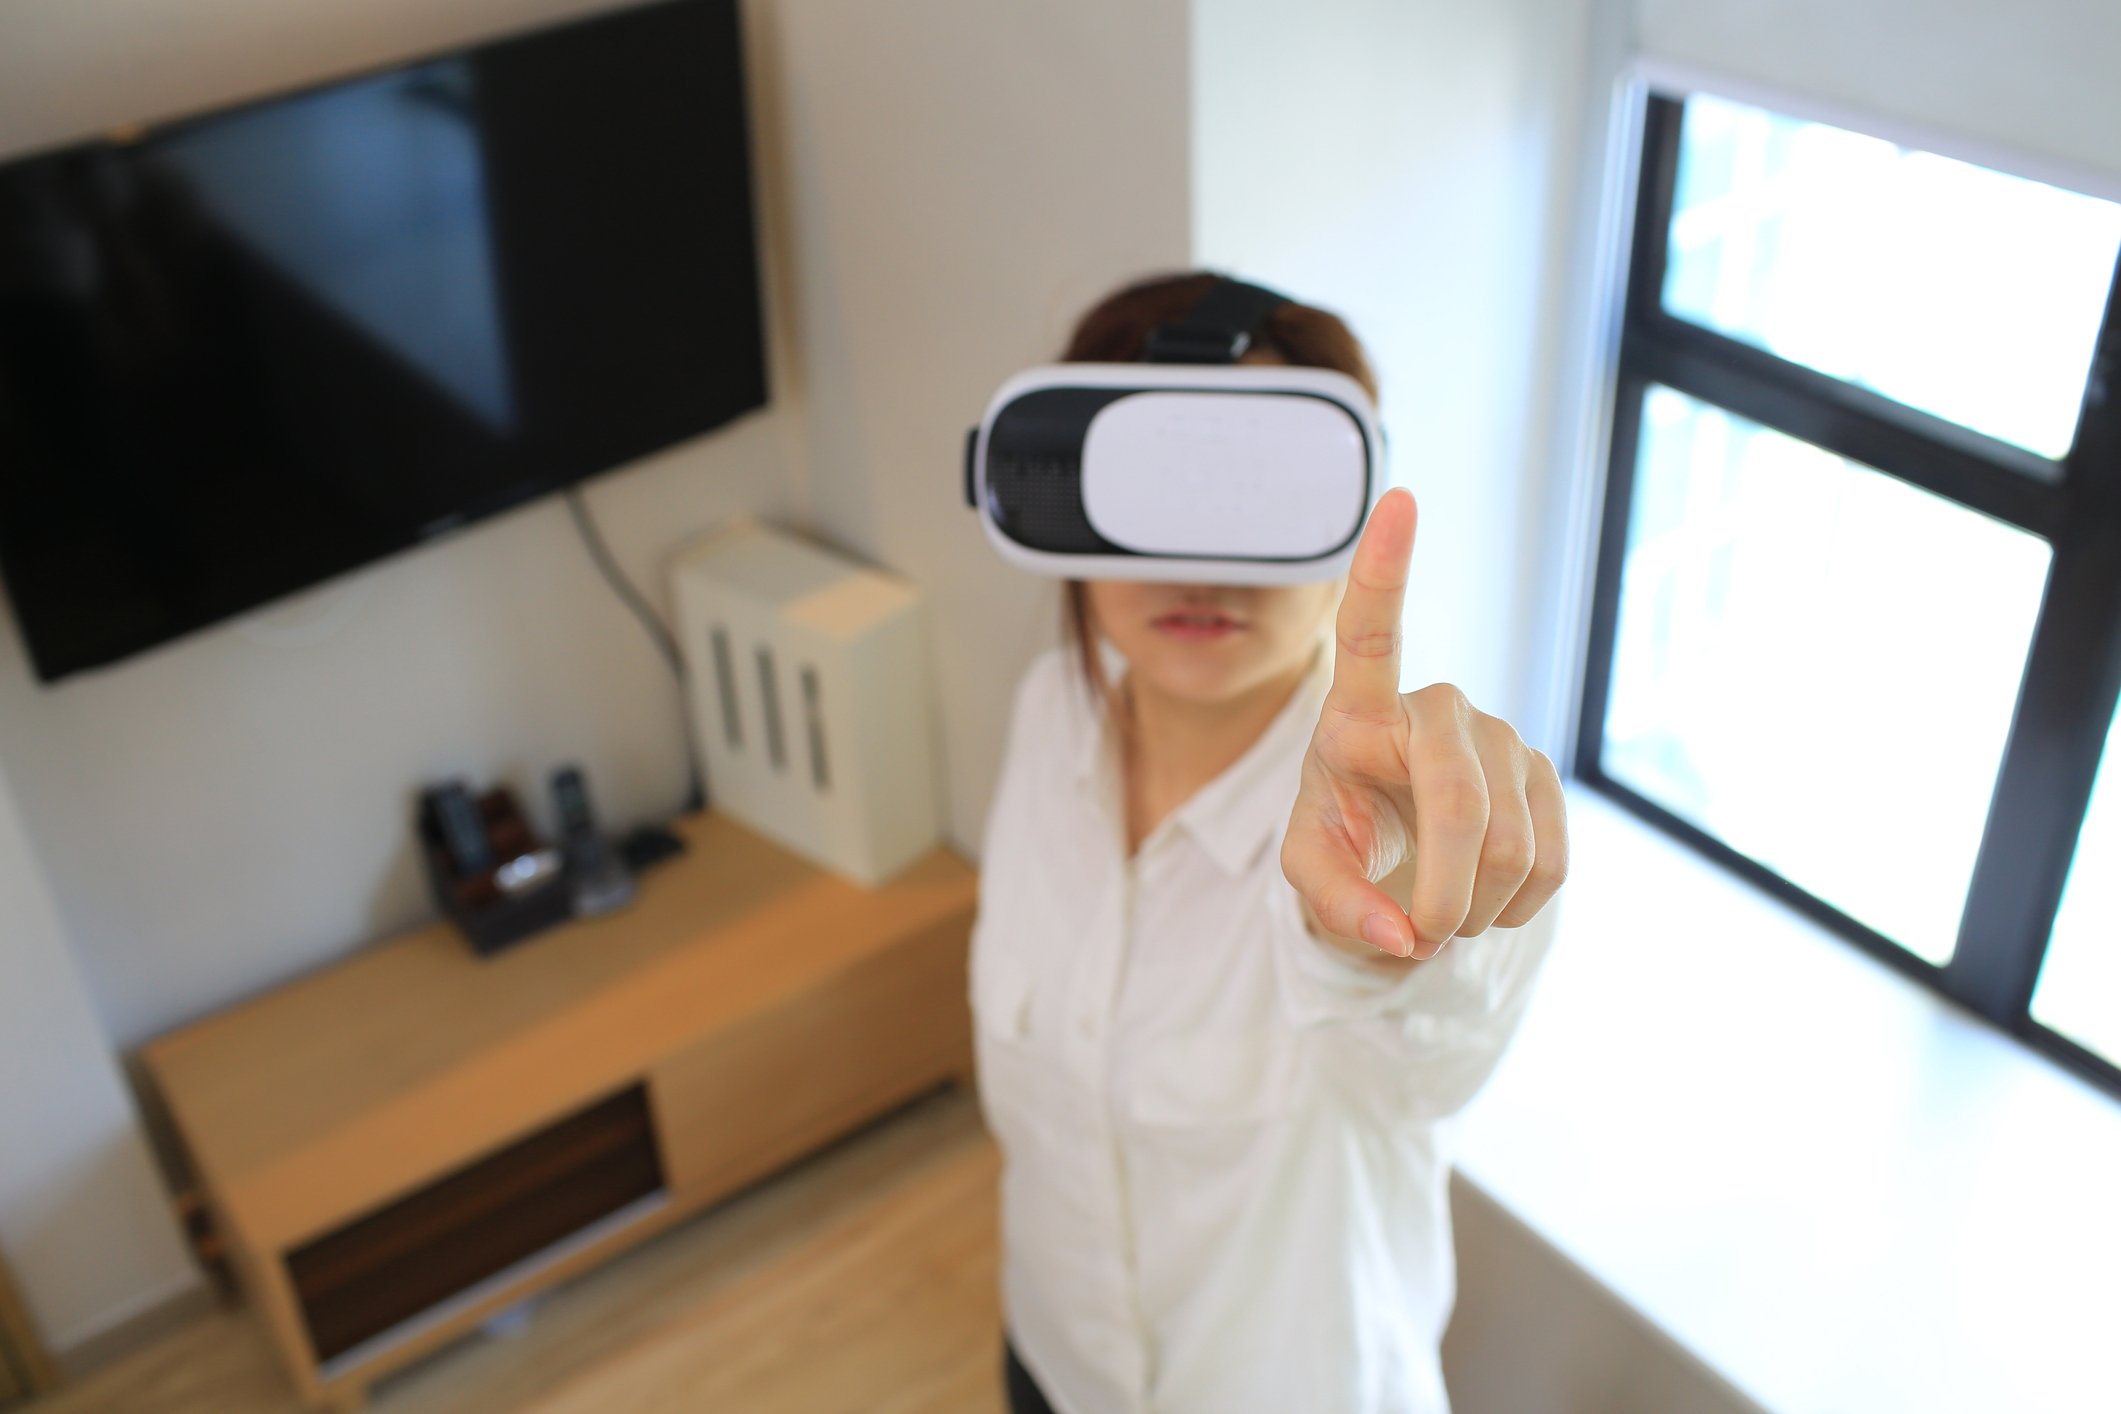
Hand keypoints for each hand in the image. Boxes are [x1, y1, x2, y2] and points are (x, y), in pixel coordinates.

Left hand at [1280, 488, 1567, 958]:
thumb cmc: (1344, 842)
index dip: (1386, 567)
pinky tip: (1484, 896)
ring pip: (1511, 848)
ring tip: (1442, 908)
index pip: (1370, 630)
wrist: (1400, 861)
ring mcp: (1501, 735)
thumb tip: (1398, 933)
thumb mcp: (1312, 870)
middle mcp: (1437, 705)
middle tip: (1421, 933)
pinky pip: (1550, 863)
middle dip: (1445, 892)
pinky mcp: (1546, 777)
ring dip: (1475, 909)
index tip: (1398, 496)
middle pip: (1461, 806)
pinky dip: (1514, 907)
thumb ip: (1334, 903)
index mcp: (1357, 707)